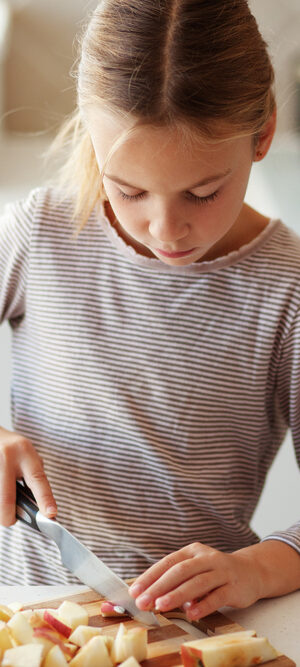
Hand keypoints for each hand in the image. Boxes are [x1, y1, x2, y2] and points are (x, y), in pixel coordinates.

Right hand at [0, 426, 56, 526]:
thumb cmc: (13, 448)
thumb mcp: (28, 454)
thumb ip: (33, 475)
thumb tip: (39, 505)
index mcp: (24, 451)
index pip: (37, 478)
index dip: (45, 498)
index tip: (51, 514)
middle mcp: (6, 456)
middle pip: (6, 499)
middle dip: (9, 517)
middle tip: (12, 520)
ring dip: (0, 509)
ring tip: (5, 503)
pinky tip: (1, 494)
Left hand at [129, 542, 263, 619]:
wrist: (252, 572)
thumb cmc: (216, 573)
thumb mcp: (196, 570)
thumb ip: (177, 581)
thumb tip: (150, 595)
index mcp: (193, 551)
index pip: (168, 562)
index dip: (150, 576)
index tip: (135, 591)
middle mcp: (207, 558)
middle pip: (180, 571)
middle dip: (159, 587)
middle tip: (143, 601)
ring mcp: (222, 571)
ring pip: (197, 582)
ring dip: (177, 595)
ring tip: (160, 606)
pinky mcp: (235, 587)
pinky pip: (217, 596)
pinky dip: (203, 605)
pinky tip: (191, 614)